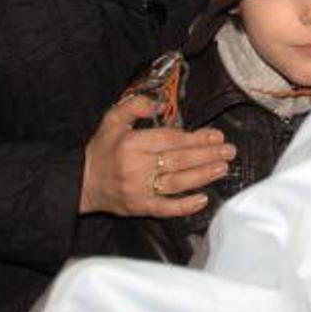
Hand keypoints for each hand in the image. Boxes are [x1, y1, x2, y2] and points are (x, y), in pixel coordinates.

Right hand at [79, 95, 234, 217]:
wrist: (81, 183)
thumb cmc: (101, 149)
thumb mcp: (112, 120)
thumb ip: (134, 106)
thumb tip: (158, 103)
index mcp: (131, 144)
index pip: (170, 140)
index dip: (195, 138)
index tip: (215, 135)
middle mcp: (136, 168)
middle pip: (178, 161)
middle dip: (206, 155)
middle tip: (229, 150)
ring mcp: (138, 190)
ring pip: (176, 183)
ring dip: (202, 176)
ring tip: (223, 168)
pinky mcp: (139, 208)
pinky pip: (165, 208)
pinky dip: (185, 206)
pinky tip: (203, 200)